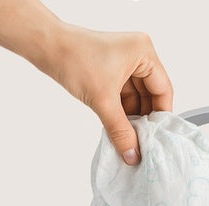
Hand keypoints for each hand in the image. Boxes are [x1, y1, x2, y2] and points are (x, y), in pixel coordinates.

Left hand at [47, 25, 172, 164]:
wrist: (45, 47)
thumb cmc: (72, 57)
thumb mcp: (102, 100)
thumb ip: (121, 131)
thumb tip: (133, 155)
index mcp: (143, 52)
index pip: (163, 90)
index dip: (160, 116)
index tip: (156, 138)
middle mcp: (137, 55)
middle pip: (151, 96)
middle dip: (144, 120)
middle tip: (141, 142)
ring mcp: (125, 63)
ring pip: (137, 99)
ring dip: (132, 119)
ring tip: (129, 139)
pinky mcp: (112, 71)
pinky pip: (124, 97)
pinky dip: (122, 113)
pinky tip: (120, 129)